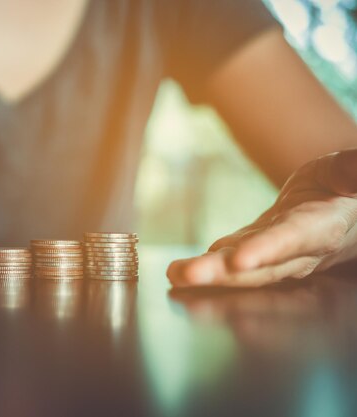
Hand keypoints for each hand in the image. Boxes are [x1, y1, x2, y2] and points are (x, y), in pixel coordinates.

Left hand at [168, 149, 356, 286]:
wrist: (341, 205)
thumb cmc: (343, 185)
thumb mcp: (347, 172)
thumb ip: (349, 172)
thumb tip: (356, 169)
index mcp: (323, 228)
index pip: (293, 240)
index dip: (267, 251)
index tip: (239, 260)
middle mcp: (298, 251)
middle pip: (258, 265)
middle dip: (222, 273)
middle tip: (187, 276)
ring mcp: (274, 255)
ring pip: (240, 268)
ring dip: (208, 274)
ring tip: (174, 274)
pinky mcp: (257, 250)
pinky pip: (231, 260)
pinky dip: (208, 266)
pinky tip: (181, 271)